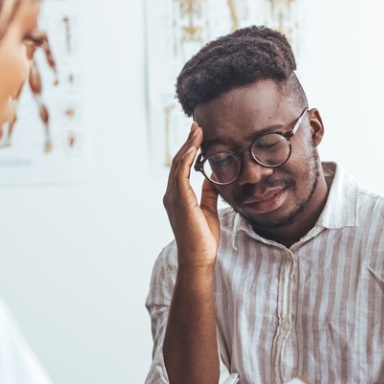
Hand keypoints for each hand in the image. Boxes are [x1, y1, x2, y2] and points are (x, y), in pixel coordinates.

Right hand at [163, 123, 220, 269]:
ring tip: (197, 130)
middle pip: (178, 162)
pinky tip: (194, 145)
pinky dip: (187, 157)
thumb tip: (211, 179)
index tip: (198, 136)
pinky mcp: (179, 199)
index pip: (182, 168)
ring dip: (188, 145)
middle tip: (197, 126)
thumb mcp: (208, 210)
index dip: (189, 150)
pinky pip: (181, 172)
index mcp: (178, 197)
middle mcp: (171, 195)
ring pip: (178, 164)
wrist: (199, 258)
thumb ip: (208, 194)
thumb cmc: (203, 239)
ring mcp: (173, 197)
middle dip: (188, 142)